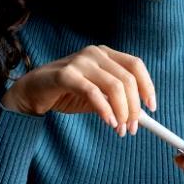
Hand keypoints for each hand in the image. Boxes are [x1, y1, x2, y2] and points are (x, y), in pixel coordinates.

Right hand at [0, 44, 156, 136]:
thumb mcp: (96, 97)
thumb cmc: (66, 93)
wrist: (31, 93)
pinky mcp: (65, 74)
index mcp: (105, 54)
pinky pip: (93, 93)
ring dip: (121, 112)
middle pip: (127, 79)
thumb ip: (116, 101)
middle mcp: (94, 53)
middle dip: (134, 107)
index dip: (147, 86)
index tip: (152, 108)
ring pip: (114, 86)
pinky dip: (105, 110)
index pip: (135, 65)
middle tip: (133, 128)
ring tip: (120, 130)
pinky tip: (109, 122)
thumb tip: (140, 115)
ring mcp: (80, 62)